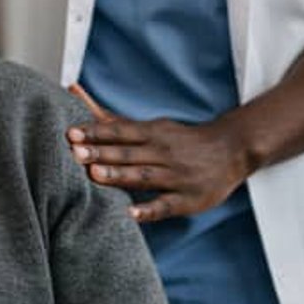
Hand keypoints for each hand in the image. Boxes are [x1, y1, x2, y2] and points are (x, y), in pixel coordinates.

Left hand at [64, 86, 251, 223]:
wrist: (231, 150)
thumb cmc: (180, 139)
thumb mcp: (151, 126)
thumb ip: (112, 120)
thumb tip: (73, 91)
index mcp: (153, 133)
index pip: (120, 131)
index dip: (96, 133)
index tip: (71, 133)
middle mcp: (163, 152)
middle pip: (128, 153)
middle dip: (100, 153)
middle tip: (74, 152)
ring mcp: (175, 176)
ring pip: (143, 176)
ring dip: (119, 176)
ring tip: (94, 175)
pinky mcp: (186, 199)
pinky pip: (165, 205)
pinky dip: (148, 209)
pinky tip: (131, 213)